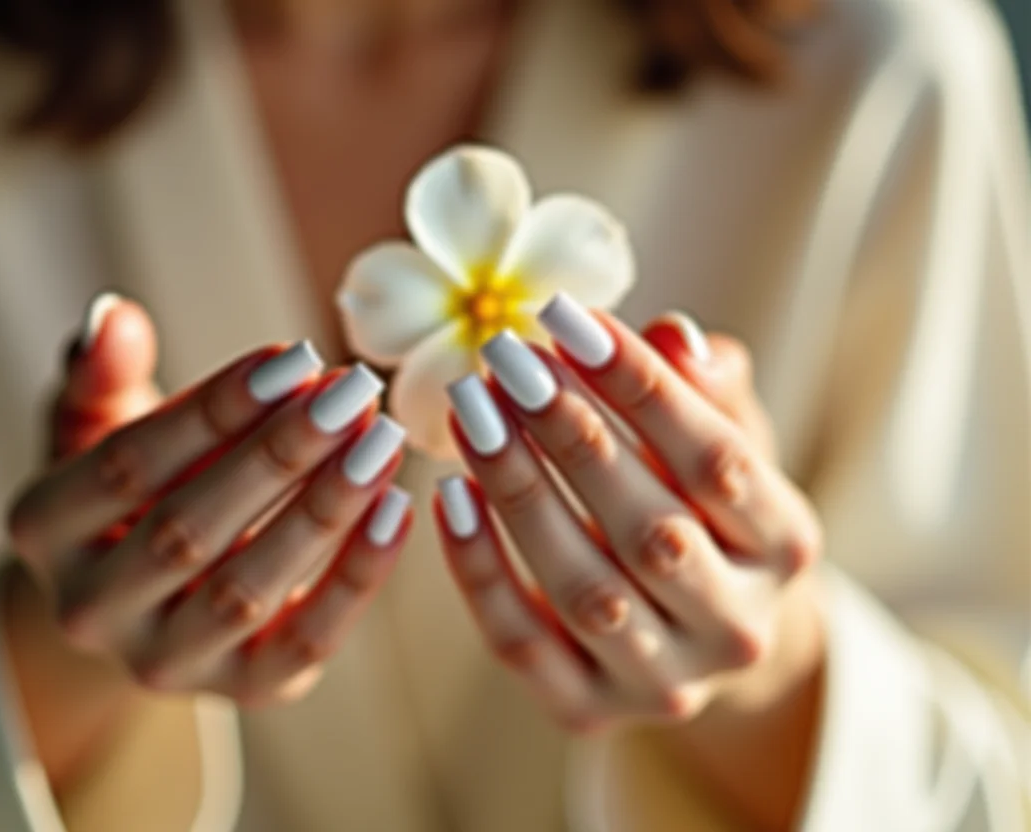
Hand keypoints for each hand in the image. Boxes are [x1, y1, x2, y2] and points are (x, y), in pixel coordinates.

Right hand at [8, 298, 412, 705]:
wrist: (147, 586)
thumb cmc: (133, 485)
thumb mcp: (99, 422)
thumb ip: (103, 374)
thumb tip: (114, 317)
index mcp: (44, 533)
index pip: (129, 466)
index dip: (216, 410)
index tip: (296, 356)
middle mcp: (90, 612)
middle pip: (189, 531)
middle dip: (279, 456)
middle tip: (352, 391)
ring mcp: (165, 663)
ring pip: (247, 592)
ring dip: (324, 512)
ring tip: (382, 439)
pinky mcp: (242, 689)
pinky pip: (305, 641)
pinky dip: (355, 578)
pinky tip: (396, 508)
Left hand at [436, 296, 823, 735]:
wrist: (697, 628)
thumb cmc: (703, 506)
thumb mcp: (725, 439)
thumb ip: (707, 387)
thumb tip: (673, 335)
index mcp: (787, 548)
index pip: (718, 463)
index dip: (643, 387)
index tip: (570, 318)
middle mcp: (739, 628)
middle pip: (652, 533)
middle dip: (573, 438)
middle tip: (507, 360)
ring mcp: (664, 683)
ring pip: (584, 591)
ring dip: (519, 493)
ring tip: (471, 411)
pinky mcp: (588, 710)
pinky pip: (522, 642)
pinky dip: (480, 568)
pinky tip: (449, 493)